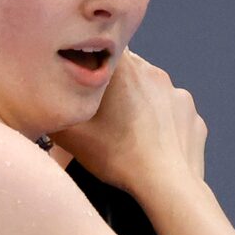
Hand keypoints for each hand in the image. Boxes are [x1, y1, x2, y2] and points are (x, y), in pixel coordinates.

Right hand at [50, 49, 206, 194]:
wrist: (167, 185)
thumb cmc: (118, 157)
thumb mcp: (70, 135)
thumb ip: (53, 111)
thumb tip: (43, 102)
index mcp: (122, 68)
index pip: (103, 49)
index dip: (92, 64)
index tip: (86, 83)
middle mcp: (152, 72)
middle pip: (127, 71)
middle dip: (114, 88)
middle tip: (102, 117)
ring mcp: (176, 93)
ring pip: (150, 92)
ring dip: (138, 106)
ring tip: (127, 135)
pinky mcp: (190, 113)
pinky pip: (170, 112)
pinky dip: (160, 124)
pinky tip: (149, 144)